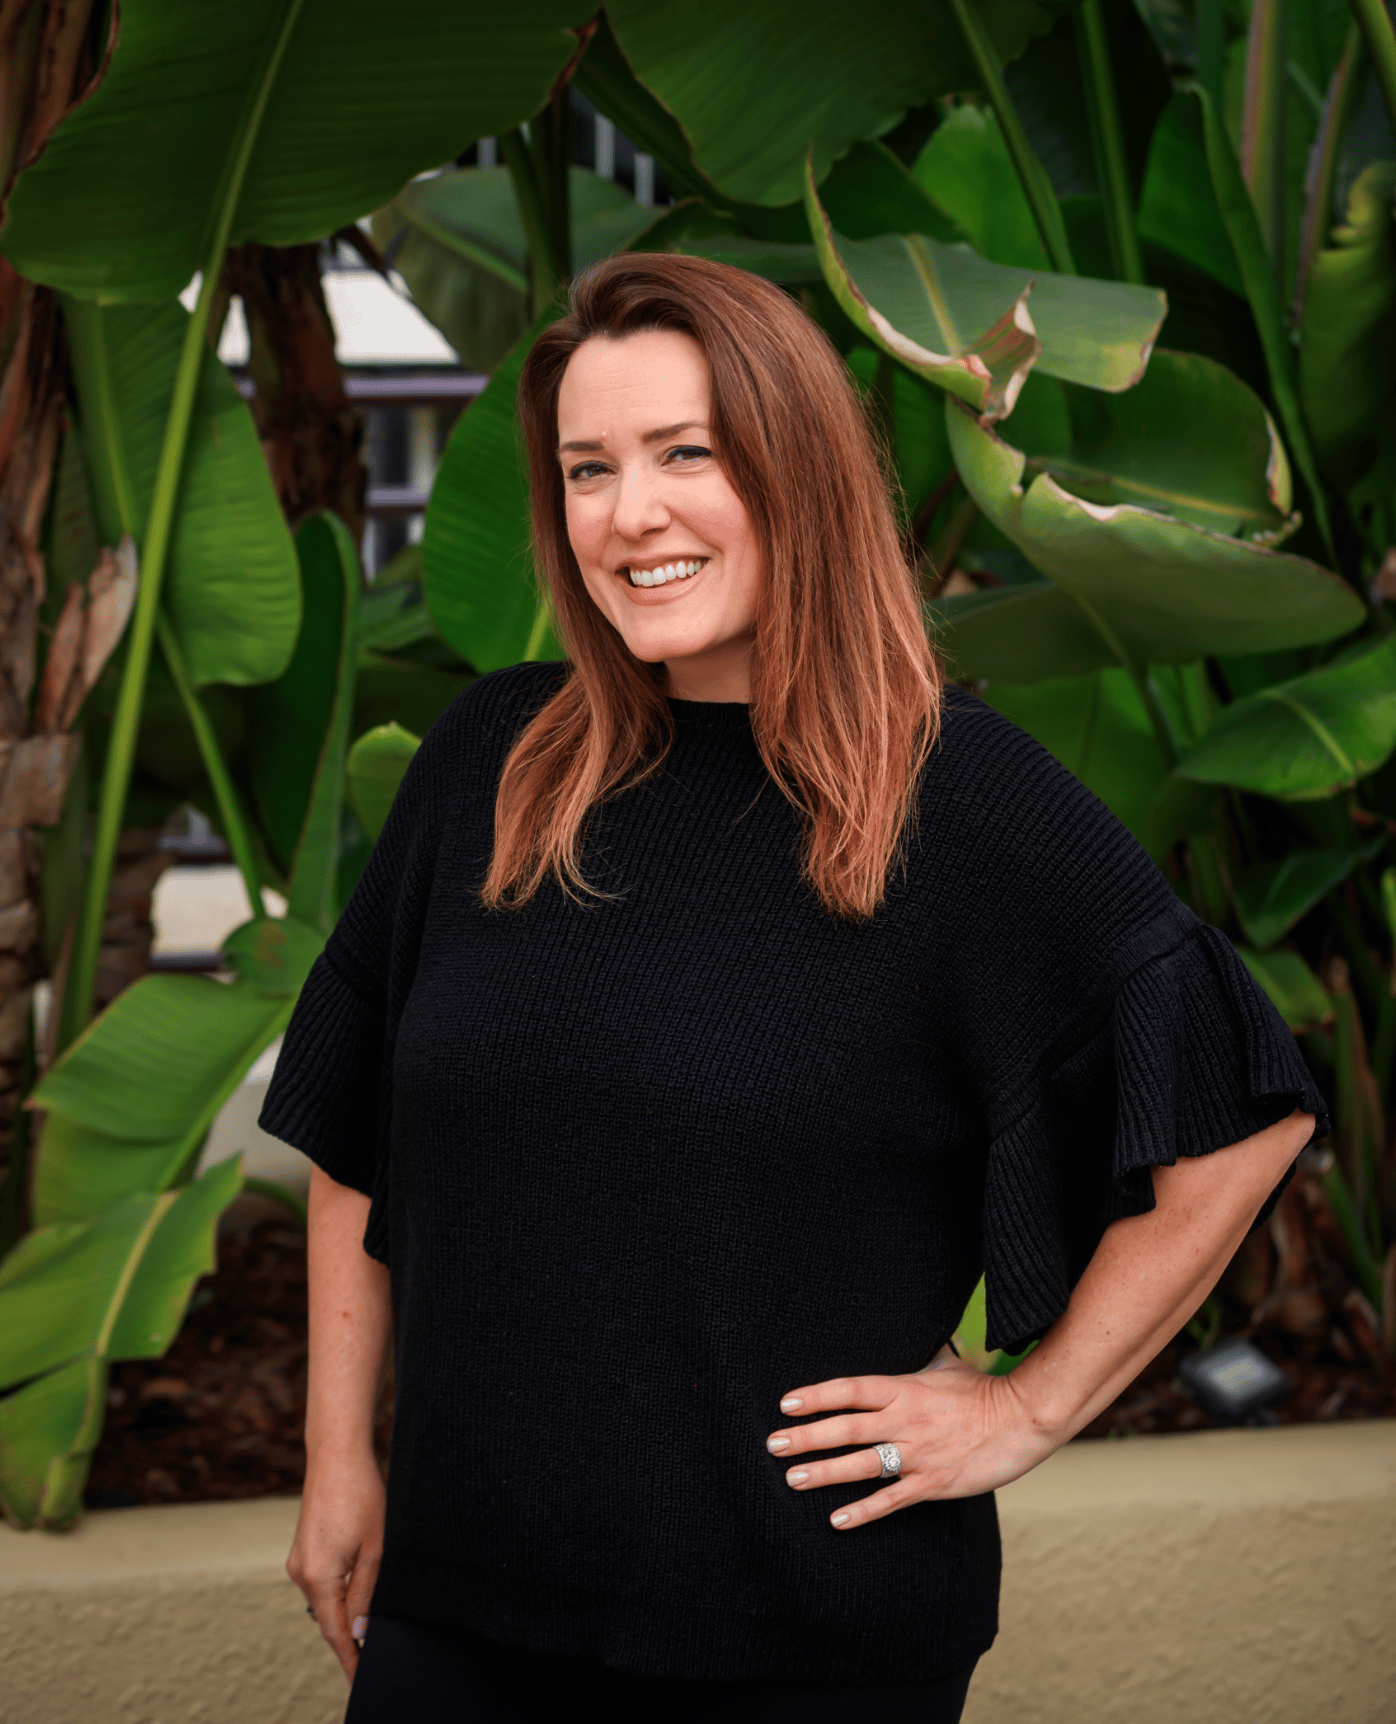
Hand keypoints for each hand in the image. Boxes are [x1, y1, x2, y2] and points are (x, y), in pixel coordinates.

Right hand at [287, 1449, 385, 1681]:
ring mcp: (299, 1561)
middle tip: (371, 1658)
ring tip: (368, 1625)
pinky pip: (321, 1582)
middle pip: (328, 1618)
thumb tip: (360, 1630)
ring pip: (325, 1600)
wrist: (337, 1456)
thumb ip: (367, 1593)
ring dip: (345, 1611)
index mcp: (318, 1577)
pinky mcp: (303, 1549)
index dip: (349, 1658)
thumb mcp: (375, 1548)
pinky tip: (356, 1590)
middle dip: (349, 1637)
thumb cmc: (362, 1496)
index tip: (359, 1681)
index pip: (334, 1632)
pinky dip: (338, 1592)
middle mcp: (301, 1573)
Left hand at [766, 1345, 1060, 1530]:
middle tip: (773, 1444)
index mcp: (904, 1387)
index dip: (815, 1396)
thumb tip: (913, 1343)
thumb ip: (921, 1362)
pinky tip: (837, 1519)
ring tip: (792, 1479)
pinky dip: (863, 1511)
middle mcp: (905, 1420)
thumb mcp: (947, 1367)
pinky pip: (891, 1500)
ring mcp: (918, 1453)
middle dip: (807, 1437)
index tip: (785, 1404)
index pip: (850, 1390)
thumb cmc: (984, 1392)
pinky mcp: (933, 1483)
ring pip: (861, 1464)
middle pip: (846, 1428)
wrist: (1023, 1420)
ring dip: (824, 1473)